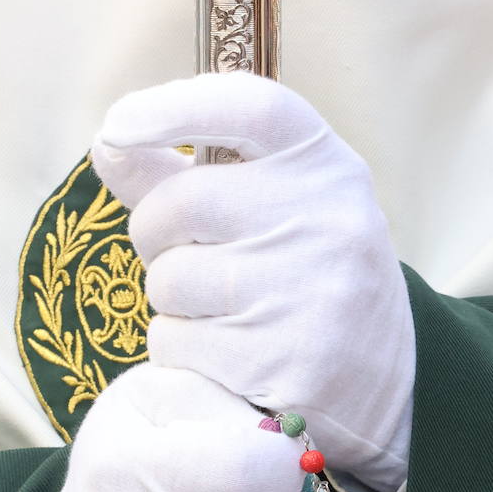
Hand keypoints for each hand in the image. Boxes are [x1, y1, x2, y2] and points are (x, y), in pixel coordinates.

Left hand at [92, 73, 415, 491]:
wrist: (384, 385)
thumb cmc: (310, 281)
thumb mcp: (276, 211)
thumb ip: (192, 175)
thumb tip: (108, 143)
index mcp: (328, 170)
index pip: (249, 106)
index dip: (172, 107)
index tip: (118, 127)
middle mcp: (325, 222)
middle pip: (178, 205)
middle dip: (155, 236)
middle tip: (185, 259)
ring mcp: (306, 295)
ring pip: (167, 282)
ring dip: (170, 304)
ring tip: (220, 315)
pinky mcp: (280, 363)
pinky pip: (174, 344)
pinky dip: (180, 353)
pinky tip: (225, 358)